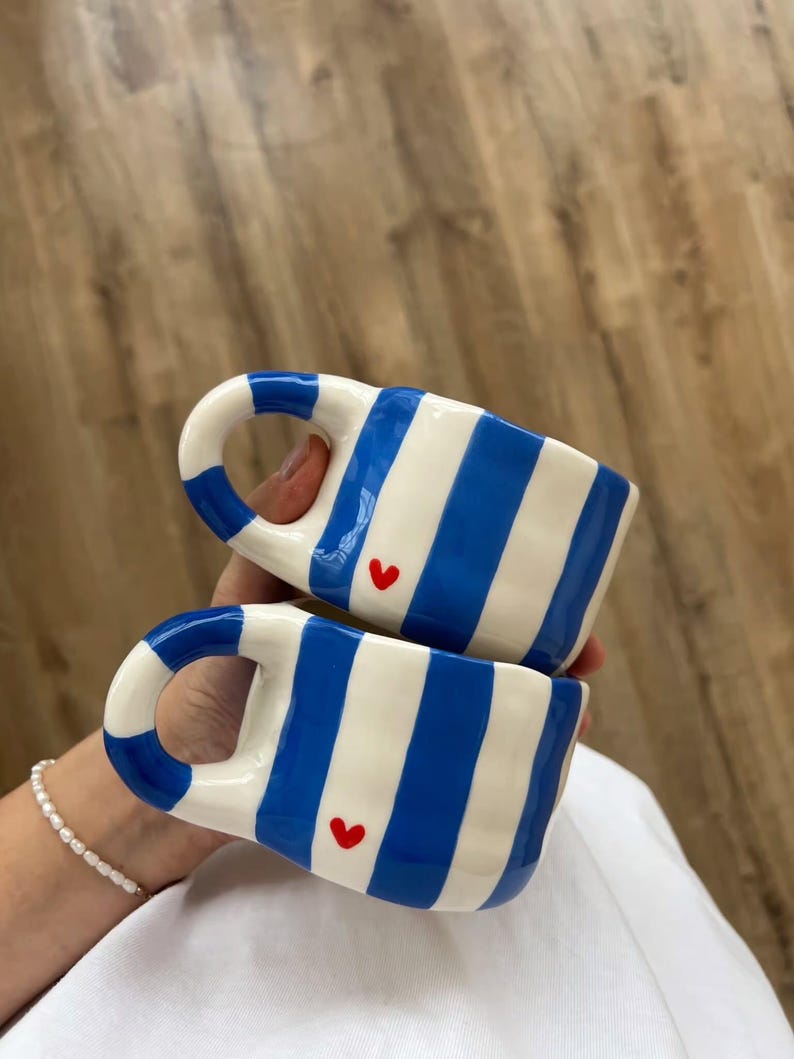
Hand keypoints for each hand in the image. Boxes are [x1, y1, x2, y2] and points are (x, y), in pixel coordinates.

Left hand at [155, 432, 602, 846]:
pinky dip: (511, 751)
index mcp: (366, 604)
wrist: (170, 793)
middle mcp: (392, 650)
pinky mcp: (395, 764)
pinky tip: (544, 758)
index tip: (559, 570)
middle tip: (589, 658)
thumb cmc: (200, 690)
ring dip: (544, 696)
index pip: (451, 571)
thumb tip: (318, 441)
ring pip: (491, 690)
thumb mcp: (236, 605)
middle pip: (492, 633)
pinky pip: (466, 750)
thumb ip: (268, 534)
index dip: (511, 566)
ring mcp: (396, 708)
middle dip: (551, 639)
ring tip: (578, 714)